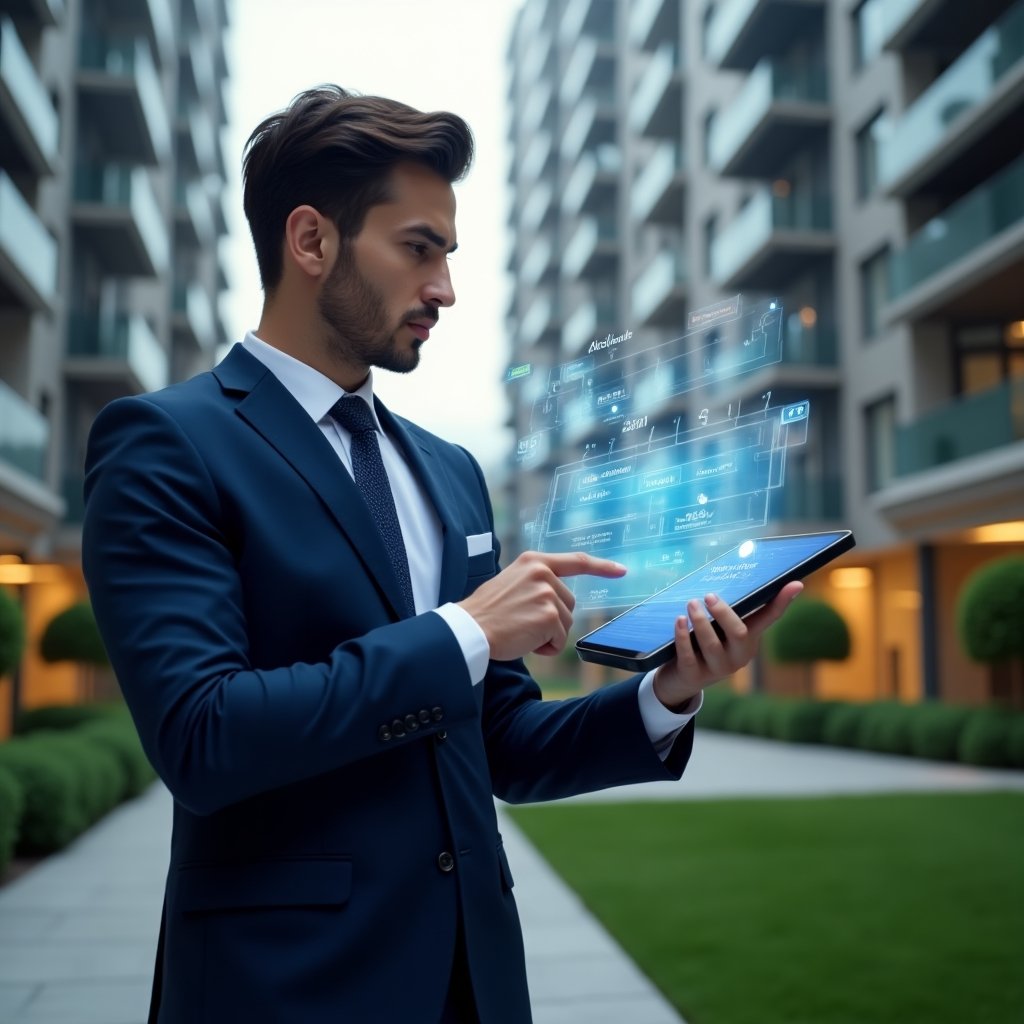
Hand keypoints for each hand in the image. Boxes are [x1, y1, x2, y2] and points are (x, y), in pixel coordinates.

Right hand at [459, 551, 626, 660]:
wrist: (469, 629)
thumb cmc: (487, 612)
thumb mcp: (511, 582)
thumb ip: (536, 582)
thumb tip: (558, 597)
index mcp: (533, 562)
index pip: (576, 561)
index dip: (601, 567)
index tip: (622, 570)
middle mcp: (543, 573)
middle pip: (569, 603)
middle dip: (552, 619)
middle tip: (522, 622)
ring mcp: (547, 594)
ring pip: (565, 623)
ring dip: (547, 635)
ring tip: (520, 631)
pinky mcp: (549, 616)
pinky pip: (559, 640)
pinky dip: (545, 648)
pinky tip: (524, 641)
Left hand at [653, 582, 803, 709]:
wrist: (682, 679)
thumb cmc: (702, 644)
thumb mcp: (718, 629)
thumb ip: (724, 611)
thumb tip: (725, 578)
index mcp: (748, 640)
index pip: (769, 618)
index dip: (782, 602)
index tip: (796, 584)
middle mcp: (738, 656)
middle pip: (738, 634)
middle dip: (724, 613)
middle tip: (709, 596)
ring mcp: (717, 668)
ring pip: (711, 645)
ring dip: (700, 622)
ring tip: (691, 604)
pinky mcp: (695, 675)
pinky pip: (689, 655)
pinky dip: (682, 637)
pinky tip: (679, 621)